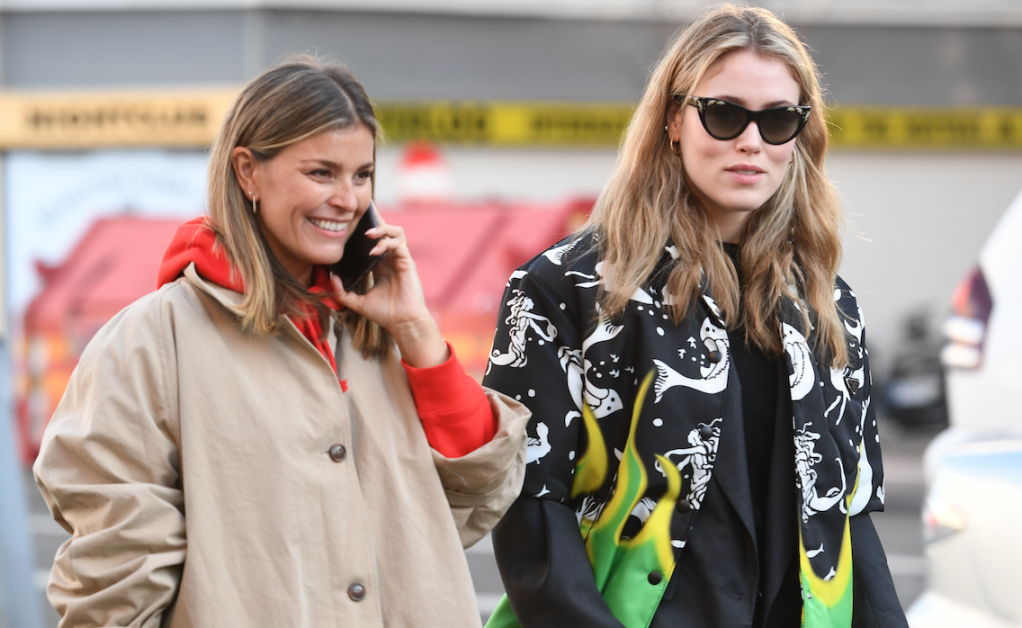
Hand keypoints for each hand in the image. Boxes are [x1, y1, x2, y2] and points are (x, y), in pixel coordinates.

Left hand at [330, 221, 449, 367]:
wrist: (402, 323)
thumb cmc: (384, 314)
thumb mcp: (357, 303)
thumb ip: (342, 292)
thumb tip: (331, 277)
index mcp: (380, 265)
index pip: (373, 240)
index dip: (365, 228)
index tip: (352, 220)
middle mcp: (390, 259)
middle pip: (385, 230)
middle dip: (375, 219)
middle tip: (360, 213)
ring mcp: (400, 259)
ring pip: (395, 232)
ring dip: (382, 229)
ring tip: (368, 233)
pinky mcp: (407, 262)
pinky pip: (399, 244)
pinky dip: (386, 243)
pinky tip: (374, 251)